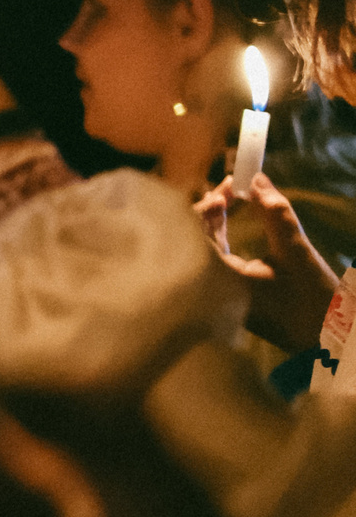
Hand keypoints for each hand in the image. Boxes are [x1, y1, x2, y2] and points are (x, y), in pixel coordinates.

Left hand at [195, 175, 339, 351]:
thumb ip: (277, 215)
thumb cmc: (311, 301)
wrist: (325, 336)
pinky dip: (216, 231)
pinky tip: (225, 211)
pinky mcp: (222, 290)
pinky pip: (209, 254)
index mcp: (218, 284)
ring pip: (200, 245)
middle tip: (229, 184)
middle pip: (191, 241)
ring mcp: (213, 291)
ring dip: (212, 217)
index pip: (193, 240)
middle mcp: (208, 290)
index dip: (204, 210)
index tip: (224, 189)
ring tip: (229, 191)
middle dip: (208, 208)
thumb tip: (257, 179)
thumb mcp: (296, 254)